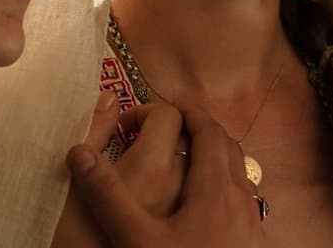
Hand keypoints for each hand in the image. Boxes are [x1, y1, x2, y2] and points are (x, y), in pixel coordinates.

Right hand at [65, 101, 266, 247]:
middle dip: (203, 129)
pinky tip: (204, 205)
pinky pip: (243, 199)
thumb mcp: (136, 240)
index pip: (209, 131)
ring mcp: (252, 223)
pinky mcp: (253, 243)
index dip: (189, 110)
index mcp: (216, 189)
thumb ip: (109, 195)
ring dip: (216, 156)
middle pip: (229, 147)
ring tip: (188, 159)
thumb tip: (79, 152)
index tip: (169, 99)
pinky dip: (224, 184)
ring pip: (239, 174)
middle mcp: (242, 199)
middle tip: (175, 124)